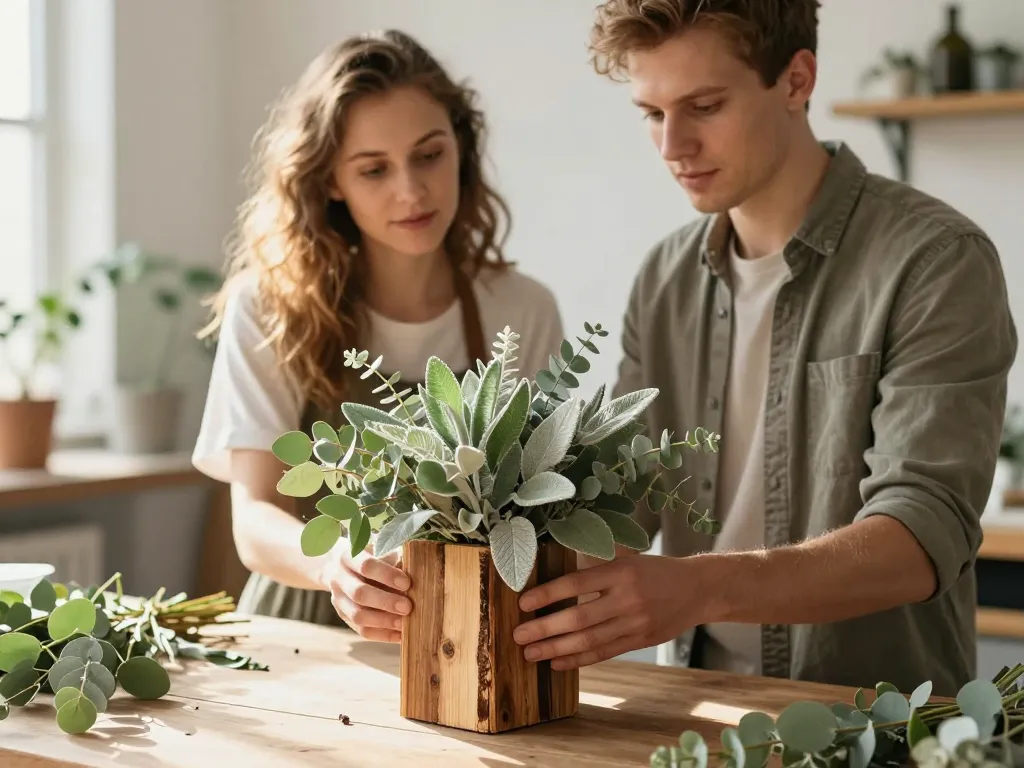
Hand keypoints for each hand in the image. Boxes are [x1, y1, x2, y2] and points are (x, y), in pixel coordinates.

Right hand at [321, 543, 412, 642]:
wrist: (337, 566)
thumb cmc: (367, 555)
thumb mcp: (376, 548)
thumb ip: (391, 557)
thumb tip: (414, 567)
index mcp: (348, 557)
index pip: (365, 566)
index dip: (387, 575)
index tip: (406, 582)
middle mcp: (339, 579)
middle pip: (359, 594)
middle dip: (386, 602)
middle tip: (408, 607)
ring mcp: (338, 599)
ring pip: (358, 615)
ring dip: (384, 621)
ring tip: (404, 623)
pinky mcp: (343, 616)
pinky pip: (361, 630)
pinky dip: (383, 634)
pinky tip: (400, 635)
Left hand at [512, 555, 699, 670]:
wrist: (698, 589)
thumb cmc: (655, 571)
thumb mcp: (627, 561)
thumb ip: (597, 572)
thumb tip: (554, 587)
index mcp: (621, 571)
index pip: (576, 583)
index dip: (548, 594)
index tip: (523, 603)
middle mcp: (627, 598)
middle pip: (579, 618)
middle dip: (545, 628)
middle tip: (518, 635)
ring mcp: (635, 623)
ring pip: (589, 640)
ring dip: (555, 648)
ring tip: (530, 653)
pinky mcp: (640, 641)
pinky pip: (604, 653)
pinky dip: (578, 659)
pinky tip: (557, 662)